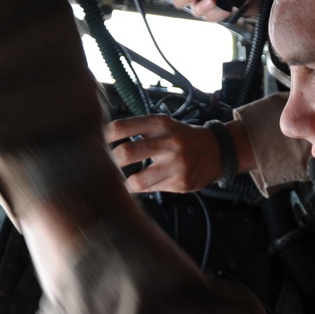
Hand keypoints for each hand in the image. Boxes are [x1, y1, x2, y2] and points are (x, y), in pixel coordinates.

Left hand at [104, 115, 252, 193]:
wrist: (218, 150)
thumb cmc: (183, 138)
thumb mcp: (164, 125)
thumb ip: (138, 131)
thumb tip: (105, 143)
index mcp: (160, 124)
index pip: (122, 128)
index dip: (103, 138)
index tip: (97, 145)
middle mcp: (169, 142)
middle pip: (126, 153)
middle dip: (111, 162)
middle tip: (107, 167)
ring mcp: (176, 164)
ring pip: (137, 180)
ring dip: (125, 183)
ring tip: (122, 182)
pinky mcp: (181, 182)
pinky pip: (152, 190)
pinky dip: (143, 189)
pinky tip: (145, 185)